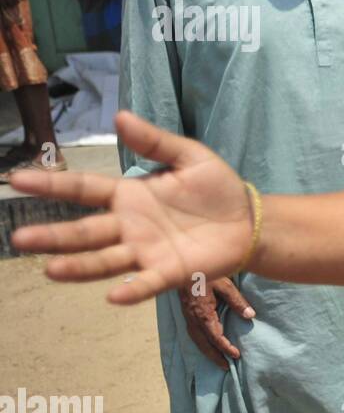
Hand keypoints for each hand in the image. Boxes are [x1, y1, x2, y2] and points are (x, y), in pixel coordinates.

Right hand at [9, 111, 253, 304]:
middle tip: (19, 237)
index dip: (53, 186)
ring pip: (105, 260)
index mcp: (130, 195)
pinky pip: (147, 282)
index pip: (84, 189)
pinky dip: (131, 289)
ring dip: (78, 267)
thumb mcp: (189, 156)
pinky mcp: (171, 272)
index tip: (18, 180)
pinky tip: (113, 295)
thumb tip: (120, 117)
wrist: (250, 220)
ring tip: (50, 270)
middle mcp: (130, 226)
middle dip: (53, 236)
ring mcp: (147, 251)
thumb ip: (155, 142)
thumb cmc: (216, 189)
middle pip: (85, 232)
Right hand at [179, 276, 255, 370]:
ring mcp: (188, 317)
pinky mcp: (187, 315)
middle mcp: (193, 319)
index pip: (215, 337)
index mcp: (203, 314)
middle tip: (226, 368)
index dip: (225, 348)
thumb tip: (250, 316)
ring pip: (197, 341)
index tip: (236, 355)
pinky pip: (193, 334)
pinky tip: (207, 346)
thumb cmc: (206, 273)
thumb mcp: (225, 285)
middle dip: (215, 357)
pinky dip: (201, 344)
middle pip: (203, 344)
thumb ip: (237, 301)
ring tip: (218, 361)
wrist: (184, 266)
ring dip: (207, 352)